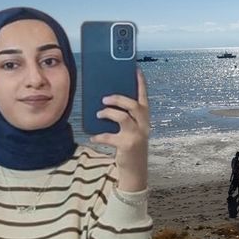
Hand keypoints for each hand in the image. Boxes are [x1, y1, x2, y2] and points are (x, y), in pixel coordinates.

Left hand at [90, 69, 149, 191]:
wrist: (135, 169)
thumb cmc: (131, 144)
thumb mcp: (133, 128)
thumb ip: (126, 116)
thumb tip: (107, 102)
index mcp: (145, 117)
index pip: (144, 97)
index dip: (140, 83)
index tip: (135, 69)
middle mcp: (144, 125)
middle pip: (133, 105)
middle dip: (118, 99)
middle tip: (104, 98)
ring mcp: (136, 135)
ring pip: (123, 117)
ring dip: (108, 113)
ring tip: (99, 114)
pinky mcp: (127, 145)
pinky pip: (109, 137)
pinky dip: (99, 136)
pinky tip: (93, 137)